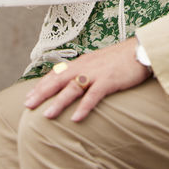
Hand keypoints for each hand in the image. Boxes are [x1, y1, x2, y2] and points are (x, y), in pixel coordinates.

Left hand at [24, 39, 149, 120]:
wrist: (140, 50)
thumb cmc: (120, 59)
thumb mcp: (97, 62)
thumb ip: (84, 71)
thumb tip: (72, 82)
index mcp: (81, 62)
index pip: (57, 73)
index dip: (42, 84)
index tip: (29, 95)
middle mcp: (85, 66)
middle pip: (59, 79)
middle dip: (42, 92)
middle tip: (28, 104)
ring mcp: (96, 73)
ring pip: (73, 88)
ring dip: (59, 102)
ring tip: (47, 114)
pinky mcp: (109, 80)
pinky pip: (94, 95)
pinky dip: (84, 107)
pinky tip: (76, 118)